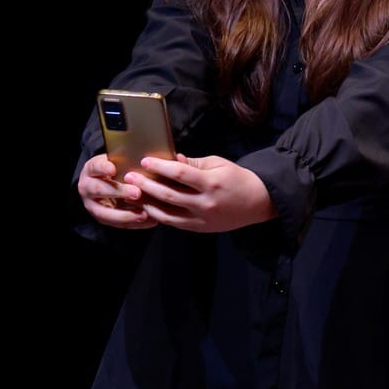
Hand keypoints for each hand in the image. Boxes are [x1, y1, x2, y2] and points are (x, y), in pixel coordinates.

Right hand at [79, 155, 156, 229]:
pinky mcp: (101, 218)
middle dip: (119, 192)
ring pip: (105, 213)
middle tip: (137, 193)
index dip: (103, 168)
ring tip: (144, 214)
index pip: (95, 167)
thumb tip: (149, 160)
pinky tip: (149, 221)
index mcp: (91, 170)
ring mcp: (92, 205)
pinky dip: (133, 224)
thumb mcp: (116, 161)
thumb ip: (127, 161)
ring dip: (125, 214)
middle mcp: (87, 187)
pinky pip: (116, 224)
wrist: (102, 184)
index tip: (113, 169)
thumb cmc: (115, 169)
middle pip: (99, 190)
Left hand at [126, 154, 274, 232]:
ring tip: (133, 193)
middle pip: (169, 195)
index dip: (160, 166)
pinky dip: (158, 215)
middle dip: (146, 185)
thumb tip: (174, 159)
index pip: (180, 174)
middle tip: (130, 177)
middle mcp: (205, 204)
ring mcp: (201, 219)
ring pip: (167, 213)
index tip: (145, 160)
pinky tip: (147, 206)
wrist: (258, 203)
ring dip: (147, 202)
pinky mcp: (199, 229)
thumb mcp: (219, 164)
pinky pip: (173, 223)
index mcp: (211, 183)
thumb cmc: (238, 179)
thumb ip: (194, 164)